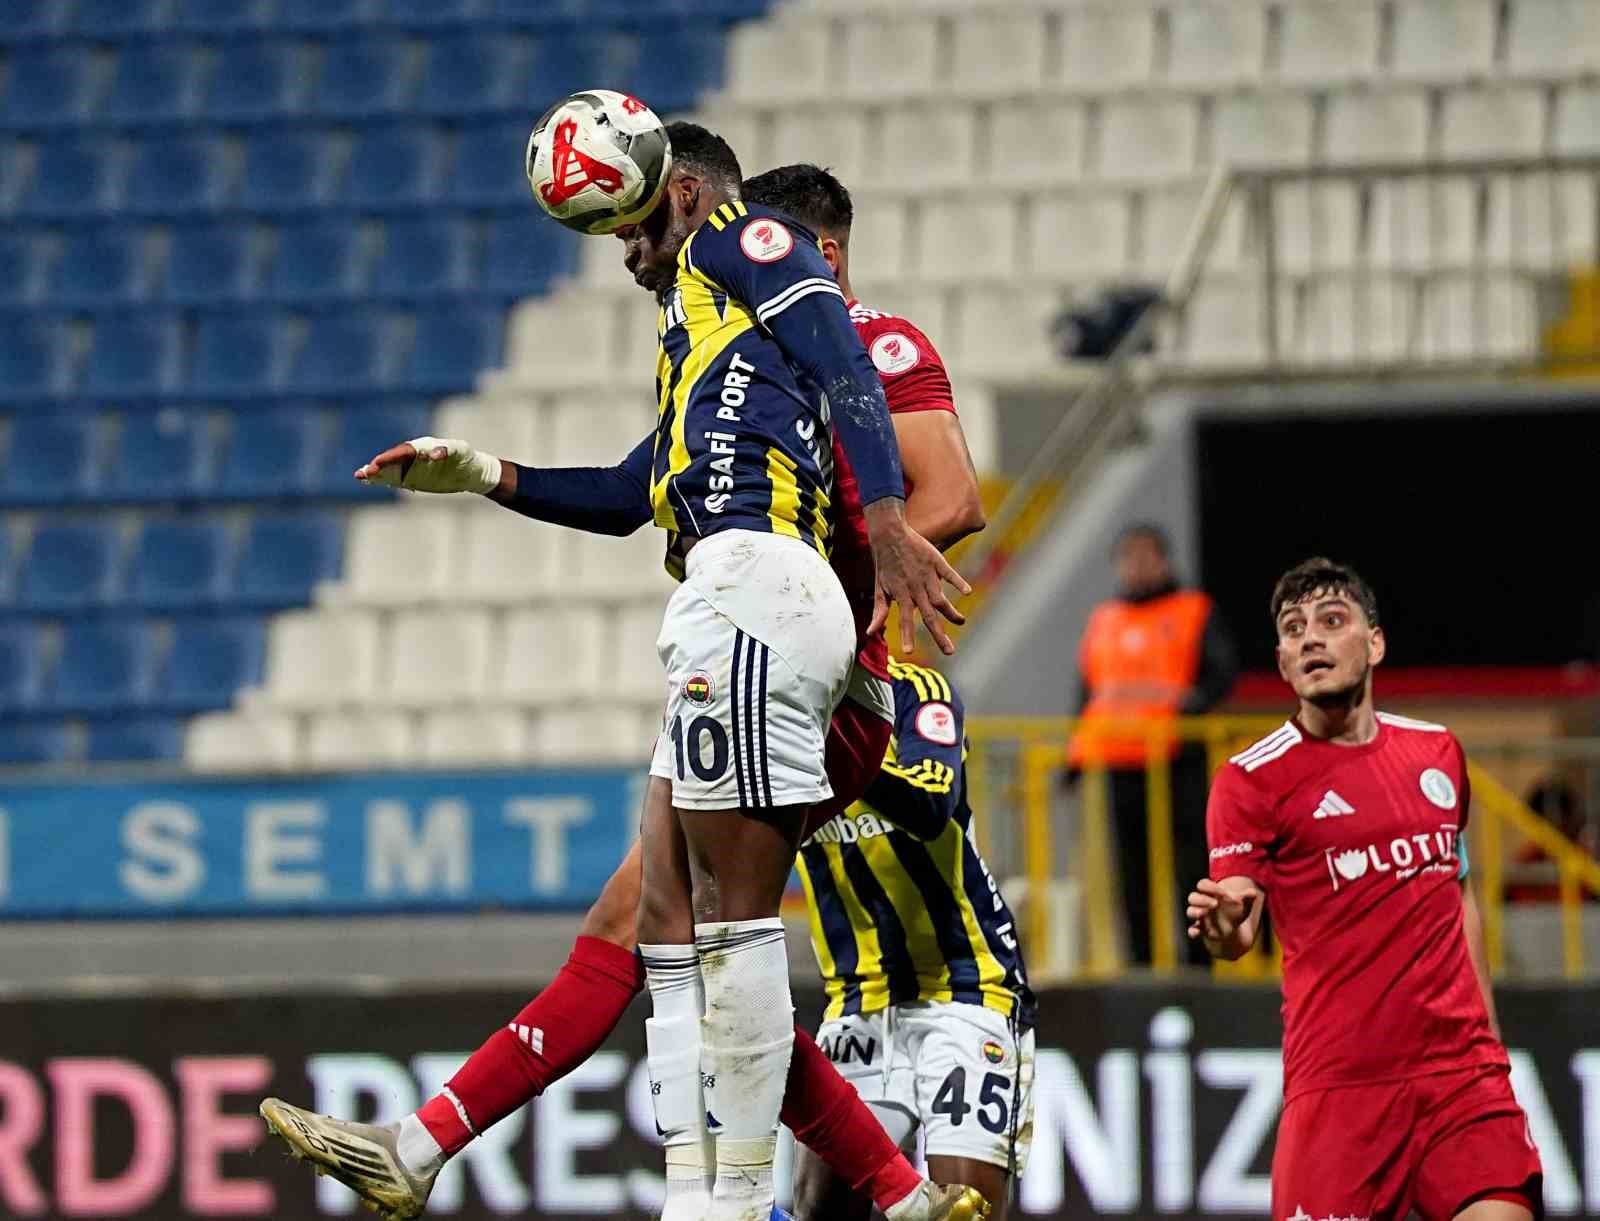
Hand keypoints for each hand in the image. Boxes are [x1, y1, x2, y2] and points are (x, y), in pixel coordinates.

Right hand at [354, 436, 502, 494]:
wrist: (470, 471)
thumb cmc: (465, 457)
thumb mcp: (460, 451)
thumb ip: (448, 449)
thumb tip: (434, 452)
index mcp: (422, 446)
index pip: (403, 452)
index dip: (390, 458)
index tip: (377, 464)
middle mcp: (413, 455)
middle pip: (392, 460)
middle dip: (378, 466)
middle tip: (364, 473)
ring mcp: (411, 467)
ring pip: (389, 469)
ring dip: (374, 473)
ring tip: (360, 476)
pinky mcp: (411, 478)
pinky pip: (393, 478)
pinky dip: (380, 479)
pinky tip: (367, 481)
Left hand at [863, 499, 970, 655]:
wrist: (890, 534)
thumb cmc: (884, 564)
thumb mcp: (879, 588)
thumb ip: (879, 612)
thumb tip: (870, 633)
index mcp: (901, 595)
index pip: (904, 620)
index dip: (906, 635)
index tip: (909, 652)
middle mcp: (915, 588)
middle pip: (928, 615)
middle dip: (939, 635)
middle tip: (949, 652)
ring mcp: (927, 575)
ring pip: (940, 598)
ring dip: (951, 612)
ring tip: (961, 622)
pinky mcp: (936, 562)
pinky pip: (948, 573)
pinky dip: (958, 582)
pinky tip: (967, 592)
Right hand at [1186, 877, 1259, 953]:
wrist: (1232, 929)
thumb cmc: (1235, 912)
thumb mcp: (1243, 904)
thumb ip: (1247, 897)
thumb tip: (1254, 893)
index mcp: (1211, 894)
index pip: (1203, 885)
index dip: (1210, 886)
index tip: (1222, 892)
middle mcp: (1202, 904)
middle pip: (1193, 897)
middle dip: (1201, 899)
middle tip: (1215, 904)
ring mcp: (1200, 917)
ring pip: (1190, 911)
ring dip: (1195, 911)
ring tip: (1204, 913)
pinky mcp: (1200, 930)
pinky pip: (1191, 930)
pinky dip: (1192, 931)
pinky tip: (1197, 932)